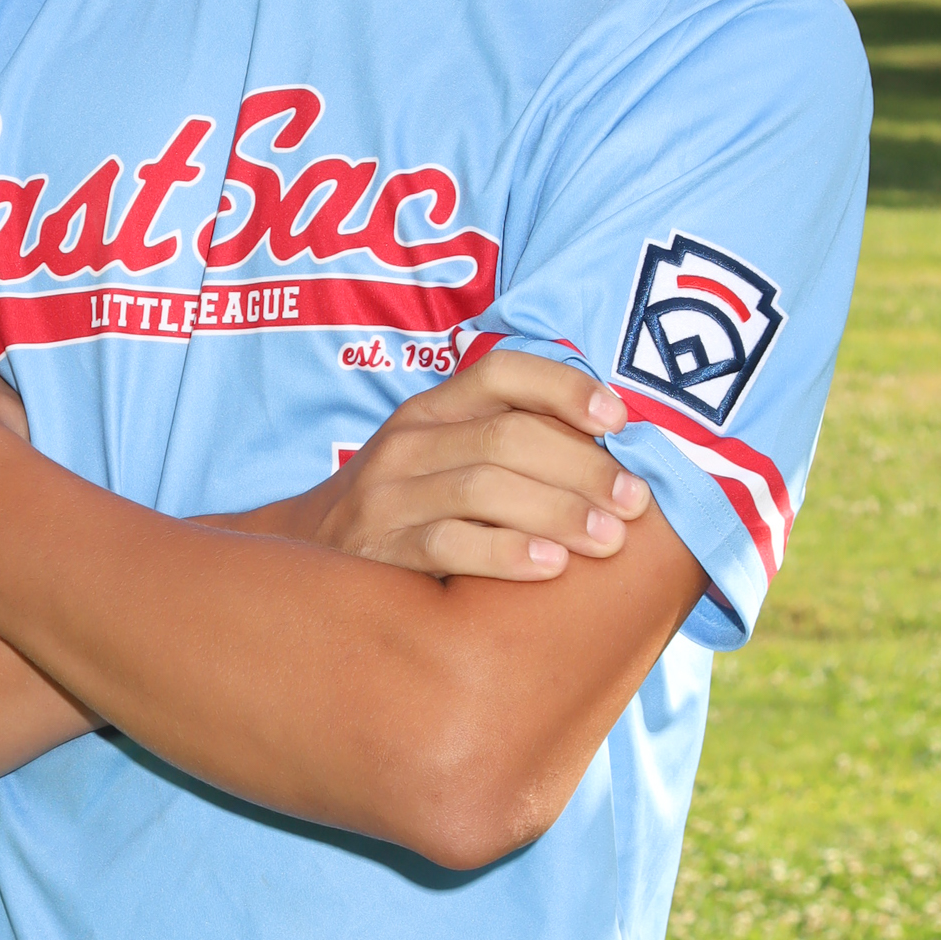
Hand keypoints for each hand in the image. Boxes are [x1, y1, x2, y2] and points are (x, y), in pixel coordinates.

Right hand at [285, 351, 651, 583]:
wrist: (305, 555)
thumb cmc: (406, 508)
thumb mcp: (441, 459)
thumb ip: (506, 445)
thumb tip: (617, 453)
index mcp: (432, 409)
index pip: (502, 373)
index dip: (564, 387)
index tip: (619, 419)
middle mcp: (408, 442)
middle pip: (507, 436)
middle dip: (582, 467)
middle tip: (635, 502)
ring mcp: (388, 495)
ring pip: (484, 487)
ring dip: (558, 511)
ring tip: (609, 539)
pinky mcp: (377, 550)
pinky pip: (447, 544)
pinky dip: (505, 553)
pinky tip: (550, 566)